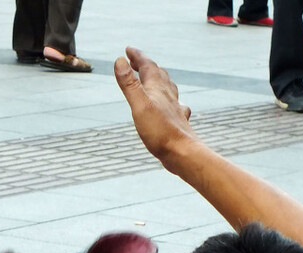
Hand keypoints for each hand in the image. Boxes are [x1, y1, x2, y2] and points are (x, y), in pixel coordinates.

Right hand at [113, 47, 195, 174]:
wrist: (182, 152)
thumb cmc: (160, 131)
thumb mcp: (139, 105)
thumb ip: (129, 84)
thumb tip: (119, 61)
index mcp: (157, 89)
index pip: (148, 66)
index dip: (137, 56)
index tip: (128, 50)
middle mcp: (168, 95)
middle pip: (158, 74)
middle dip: (146, 65)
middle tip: (136, 61)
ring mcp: (174, 108)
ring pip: (168, 88)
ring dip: (159, 79)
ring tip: (155, 77)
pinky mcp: (177, 121)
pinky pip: (174, 104)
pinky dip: (170, 99)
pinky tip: (173, 105)